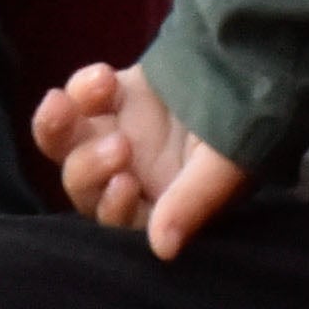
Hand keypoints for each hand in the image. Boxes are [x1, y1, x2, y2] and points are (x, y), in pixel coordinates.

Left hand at [36, 58, 249, 255]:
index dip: (113, 207)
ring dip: (57, 129)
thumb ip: (192, 202)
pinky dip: (79, 90)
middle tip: (121, 144)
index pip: (120, 221)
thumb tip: (161, 250)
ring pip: (66, 145)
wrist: (252, 58)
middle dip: (90, 168)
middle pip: (84, 186)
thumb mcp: (228, 165)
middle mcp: (132, 175)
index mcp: (160, 204)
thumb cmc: (251, 121)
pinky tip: (105, 77)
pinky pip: (75, 100)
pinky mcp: (109, 99)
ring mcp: (115, 134)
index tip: (126, 182)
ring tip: (63, 104)